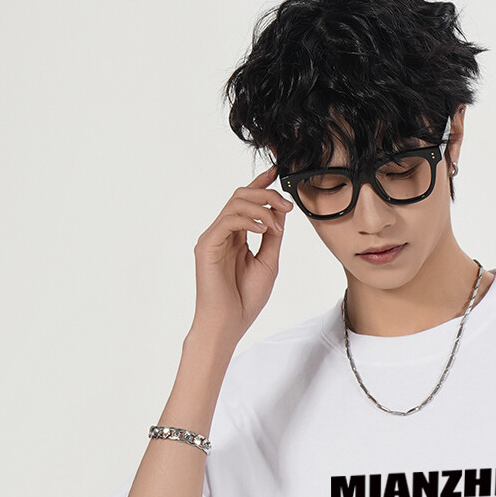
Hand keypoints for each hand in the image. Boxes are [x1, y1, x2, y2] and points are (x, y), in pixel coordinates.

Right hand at [189, 162, 294, 340]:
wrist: (229, 324)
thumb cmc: (246, 299)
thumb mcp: (268, 262)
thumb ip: (272, 236)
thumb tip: (280, 211)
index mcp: (236, 237)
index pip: (247, 202)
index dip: (260, 184)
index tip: (277, 172)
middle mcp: (222, 233)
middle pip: (241, 197)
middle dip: (267, 195)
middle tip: (287, 205)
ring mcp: (213, 238)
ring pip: (235, 204)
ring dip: (261, 208)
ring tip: (276, 225)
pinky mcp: (207, 245)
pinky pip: (228, 220)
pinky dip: (248, 220)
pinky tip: (262, 229)